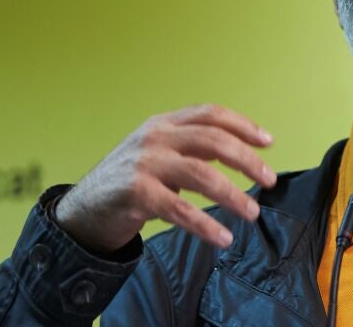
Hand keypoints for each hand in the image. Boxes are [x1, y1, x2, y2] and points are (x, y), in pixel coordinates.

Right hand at [55, 104, 276, 252]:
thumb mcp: (159, 155)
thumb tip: (241, 153)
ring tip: (251, 212)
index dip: (243, 125)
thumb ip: (193, 150)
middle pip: (212, 140)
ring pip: (201, 174)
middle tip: (269, 179)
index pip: (210, 114)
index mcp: (164, 124)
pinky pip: (180, 209)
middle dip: (247, 160)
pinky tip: (223, 237)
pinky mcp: (135, 193)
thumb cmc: (129, 184)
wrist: (82, 212)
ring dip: (232, 195)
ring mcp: (144, 164)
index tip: (268, 142)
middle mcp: (154, 137)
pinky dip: (206, 224)